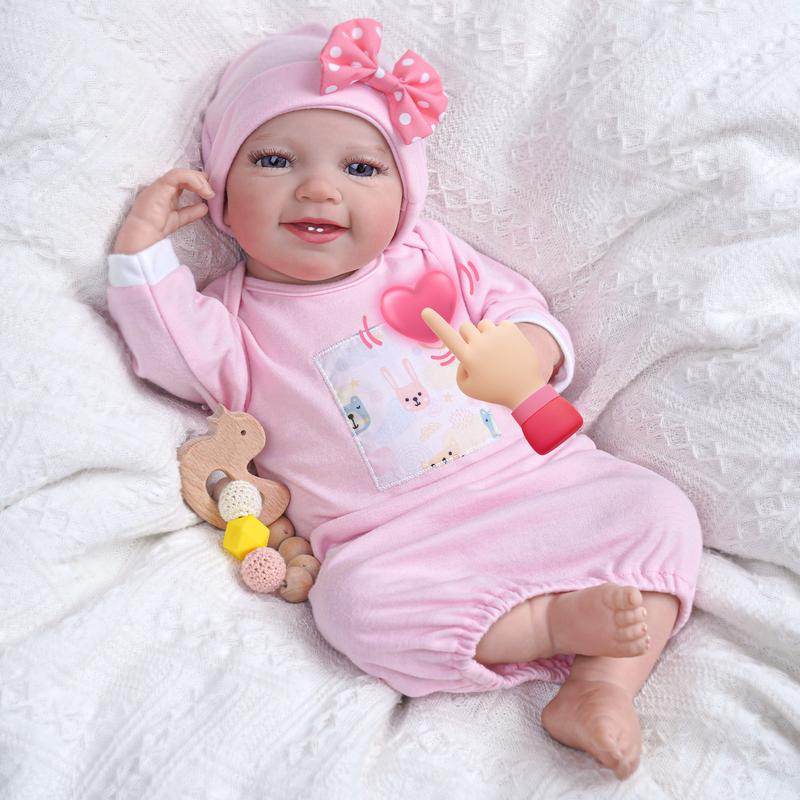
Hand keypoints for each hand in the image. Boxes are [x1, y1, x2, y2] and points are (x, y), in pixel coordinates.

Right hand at [112, 168, 214, 254]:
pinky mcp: (161, 185)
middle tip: (211, 192)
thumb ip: (191, 212)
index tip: (209, 192)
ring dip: (199, 181)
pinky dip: (192, 180)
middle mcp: (163, 185)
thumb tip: (205, 207)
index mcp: (167, 192)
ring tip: (208, 192)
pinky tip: (202, 189)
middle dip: (201, 180)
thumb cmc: (155, 227)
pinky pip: (178, 176)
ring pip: (182, 173)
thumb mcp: (179, 219)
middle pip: (185, 175)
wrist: (143, 233)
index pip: (185, 181)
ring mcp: (161, 184)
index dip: (199, 183)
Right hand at [420, 308, 549, 408]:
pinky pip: (500, 325)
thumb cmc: (494, 391)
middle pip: (465, 327)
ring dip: (485, 335)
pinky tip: (508, 349)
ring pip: (483, 324)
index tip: (425, 311)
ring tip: (496, 353)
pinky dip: (502, 335)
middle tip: (481, 354)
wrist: (526, 391)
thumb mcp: (468, 388)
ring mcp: (497, 335)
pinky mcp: (512, 330)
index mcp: (468, 358)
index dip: (435, 323)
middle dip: (468, 337)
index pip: (448, 337)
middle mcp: (481, 343)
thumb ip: (459, 369)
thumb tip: (464, 353)